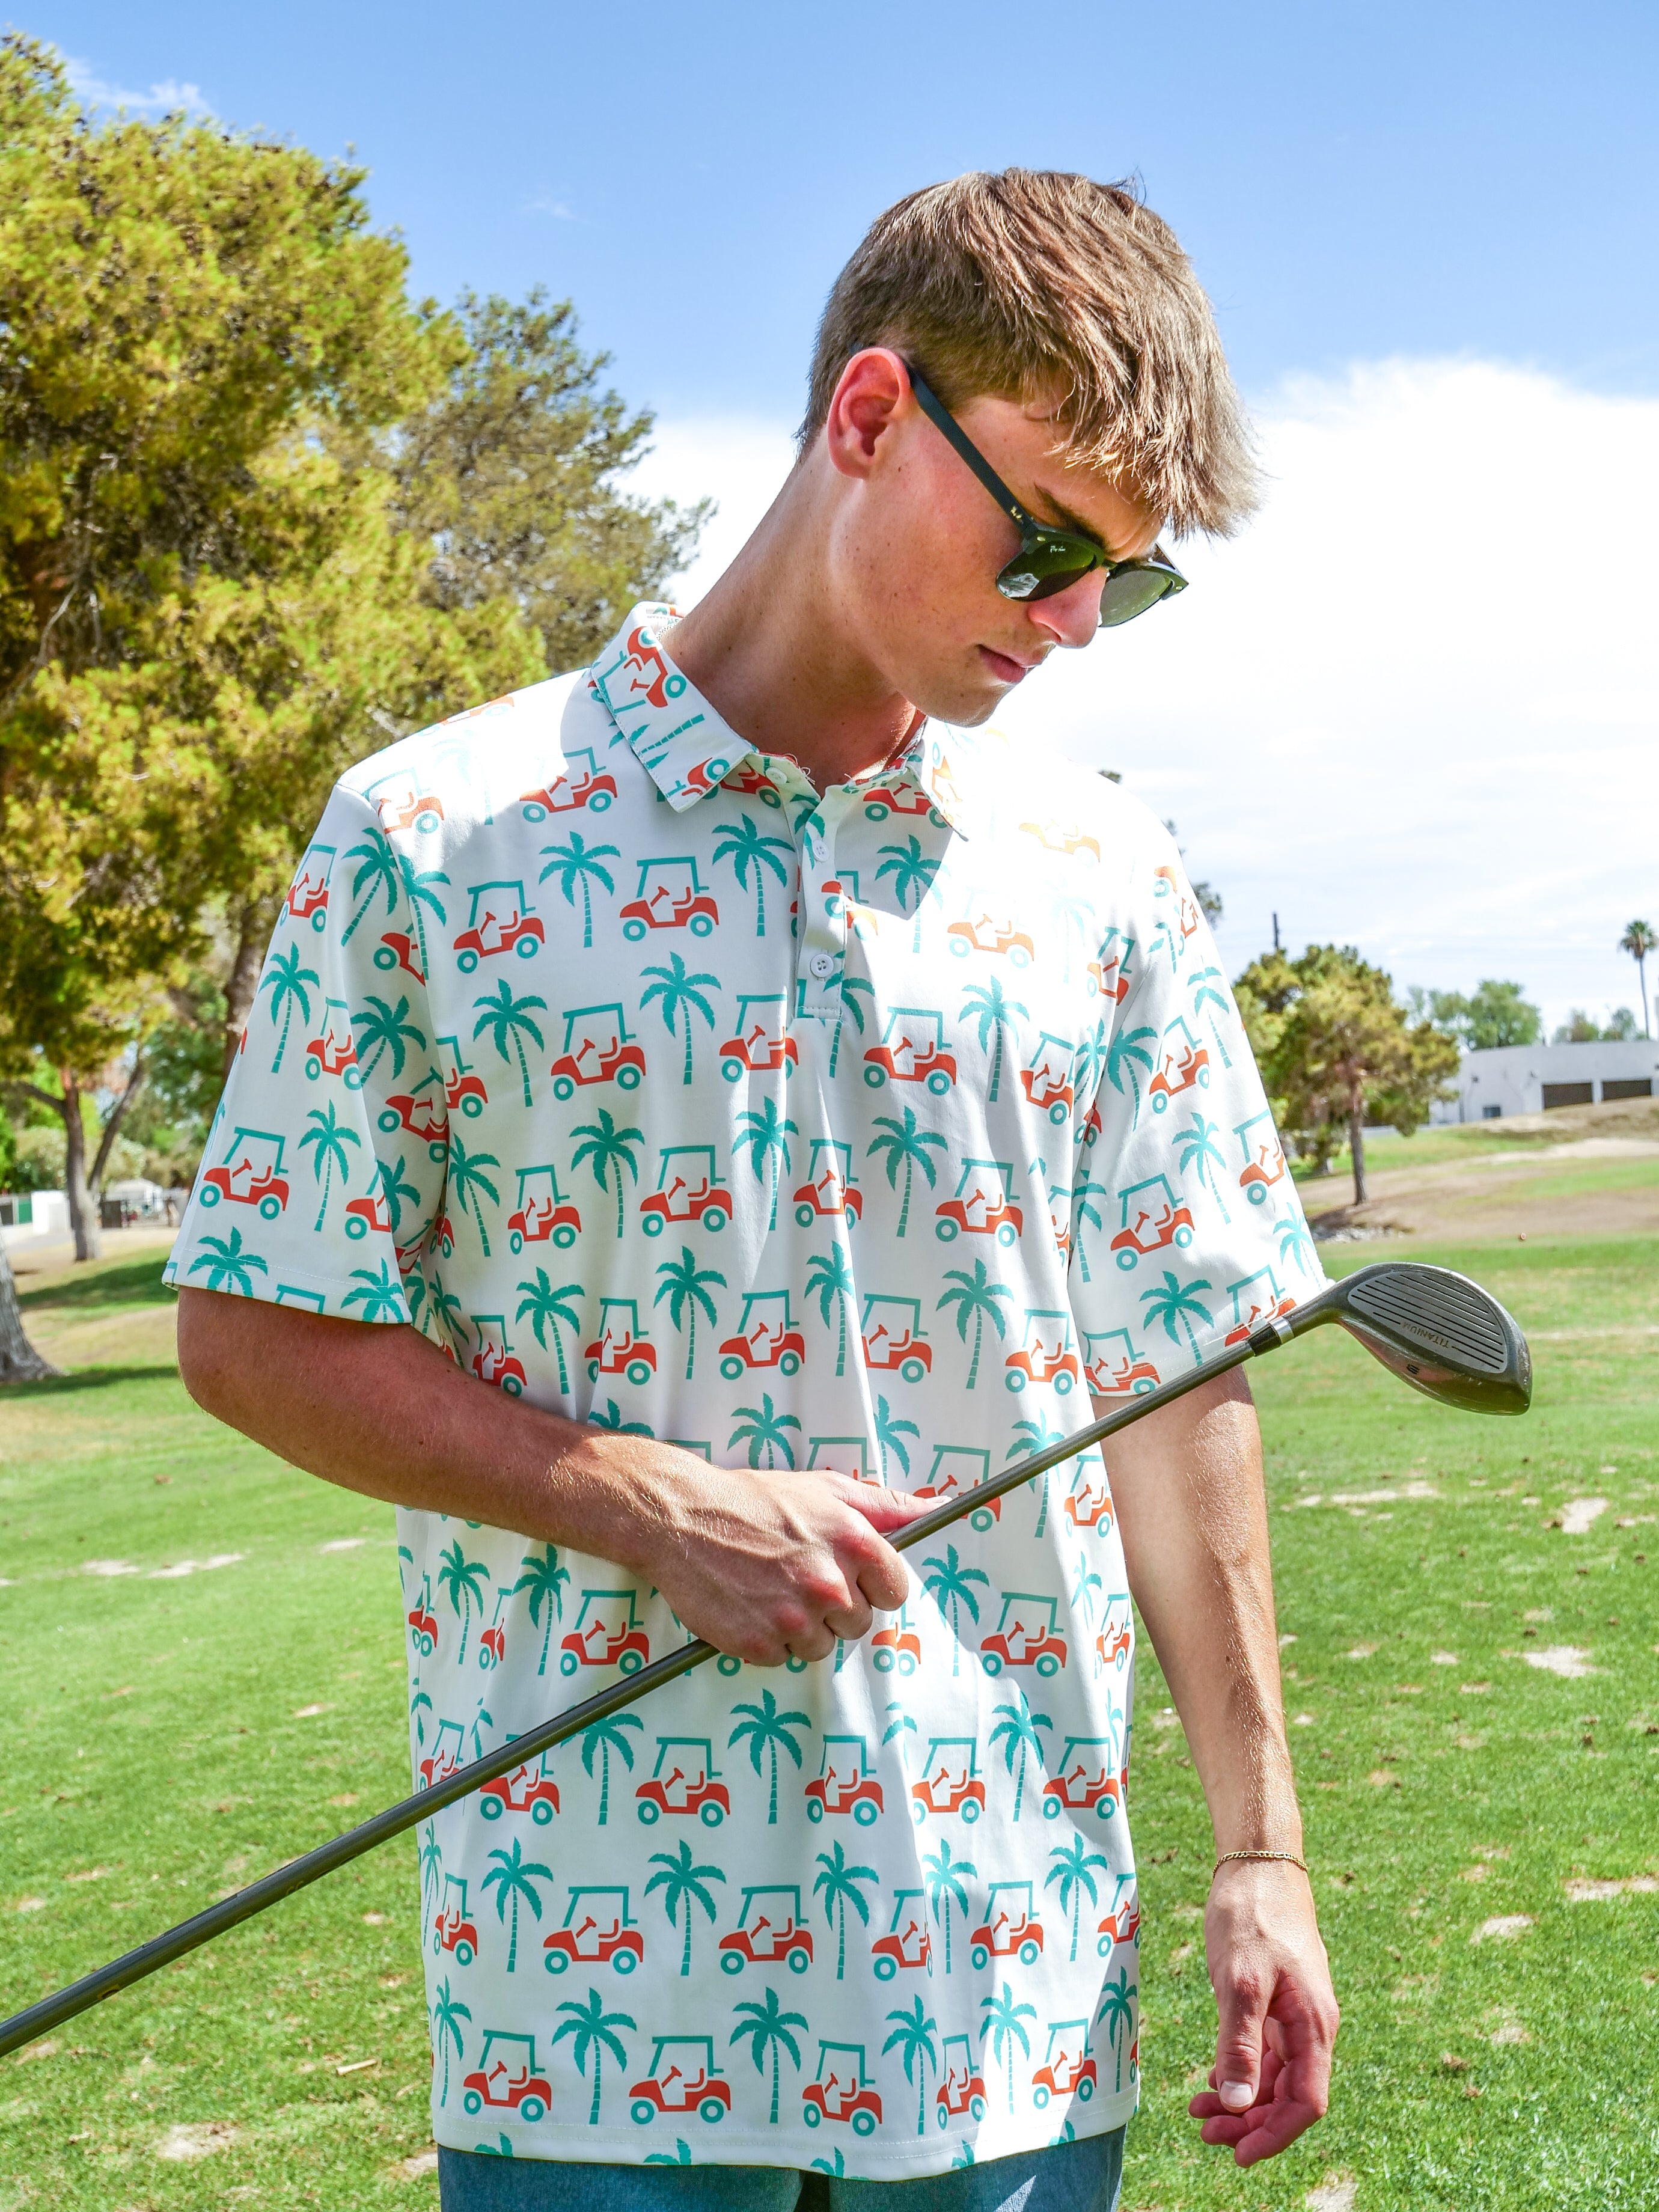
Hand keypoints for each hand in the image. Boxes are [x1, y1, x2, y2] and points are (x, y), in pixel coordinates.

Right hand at [588, 1439, 928, 1664]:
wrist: (681, 1517)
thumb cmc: (756, 1500)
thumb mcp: (827, 1490)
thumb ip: (888, 1504)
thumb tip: (939, 1507)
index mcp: (854, 1542)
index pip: (896, 1590)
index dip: (872, 1583)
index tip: (847, 1572)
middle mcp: (829, 1582)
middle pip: (860, 1622)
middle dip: (835, 1605)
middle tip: (798, 1574)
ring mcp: (793, 1617)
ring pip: (823, 1645)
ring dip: (803, 1626)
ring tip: (770, 1588)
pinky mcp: (759, 1644)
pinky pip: (783, 1657)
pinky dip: (769, 1638)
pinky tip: (750, 1604)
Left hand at [1187, 1861, 1338, 2165]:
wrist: (1258, 1862)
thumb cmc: (1251, 1916)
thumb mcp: (1239, 1981)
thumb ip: (1241, 2045)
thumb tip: (1240, 2105)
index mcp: (1313, 2025)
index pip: (1306, 2103)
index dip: (1274, 2136)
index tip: (1236, 2155)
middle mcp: (1312, 2025)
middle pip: (1289, 2096)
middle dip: (1249, 2122)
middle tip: (1202, 2129)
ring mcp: (1296, 2013)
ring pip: (1275, 2076)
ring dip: (1241, 2100)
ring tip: (1197, 2109)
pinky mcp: (1279, 2000)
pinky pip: (1266, 2051)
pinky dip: (1241, 2070)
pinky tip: (1213, 2077)